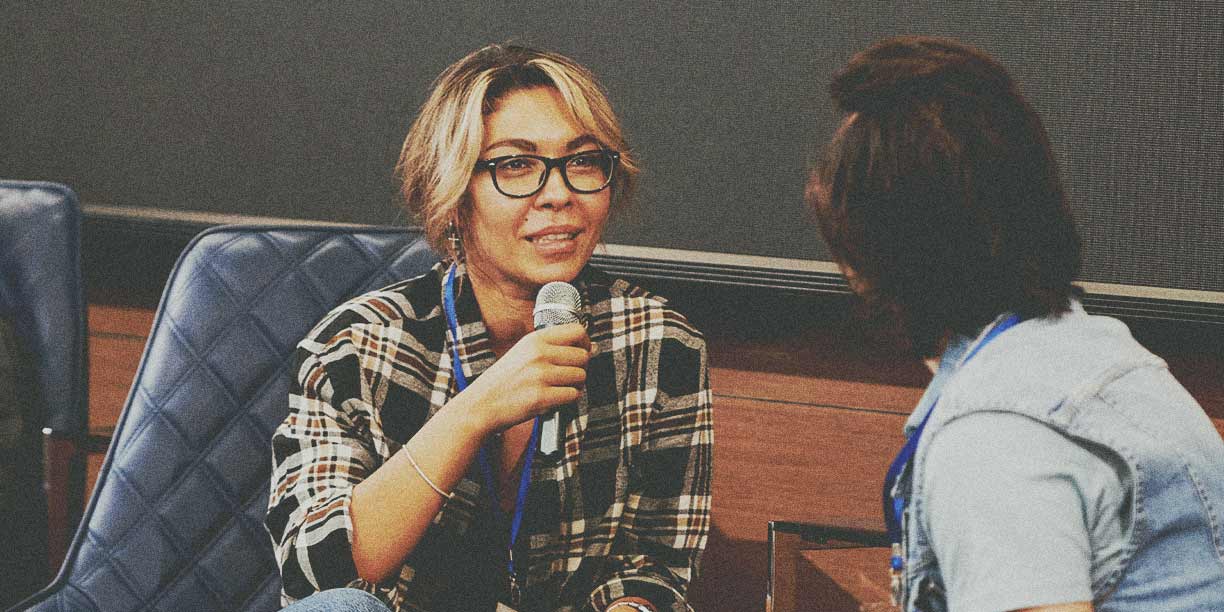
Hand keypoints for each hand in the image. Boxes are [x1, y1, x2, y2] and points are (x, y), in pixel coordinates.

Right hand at [455, 322, 590, 433]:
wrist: (481, 405)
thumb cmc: (504, 381)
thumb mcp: (523, 353)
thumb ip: (553, 348)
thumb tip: (592, 348)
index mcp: (534, 339)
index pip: (577, 331)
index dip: (586, 343)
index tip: (582, 352)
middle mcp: (538, 354)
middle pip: (583, 356)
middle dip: (580, 369)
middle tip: (566, 378)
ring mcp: (540, 375)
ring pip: (581, 376)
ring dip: (574, 386)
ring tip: (557, 389)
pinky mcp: (541, 397)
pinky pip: (572, 395)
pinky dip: (567, 400)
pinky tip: (552, 400)